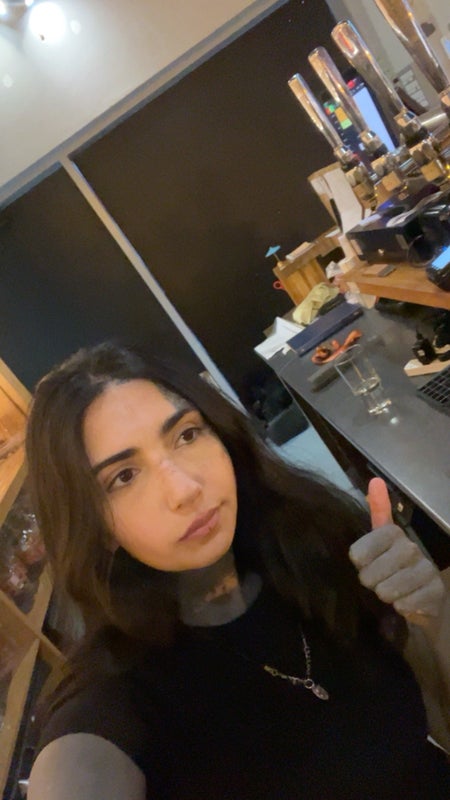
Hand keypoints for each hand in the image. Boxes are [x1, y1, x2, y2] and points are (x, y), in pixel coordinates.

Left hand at [349, 478, 444, 625]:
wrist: (424, 594)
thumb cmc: (395, 564)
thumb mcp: (381, 540)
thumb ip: (377, 512)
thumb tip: (375, 481)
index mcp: (393, 533)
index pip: (358, 553)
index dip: (359, 564)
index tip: (364, 563)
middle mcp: (411, 548)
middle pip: (369, 576)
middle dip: (371, 583)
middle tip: (381, 579)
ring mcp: (425, 570)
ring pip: (386, 591)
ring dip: (386, 596)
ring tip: (393, 589)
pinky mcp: (435, 592)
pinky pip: (404, 605)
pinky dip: (402, 607)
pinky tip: (408, 599)